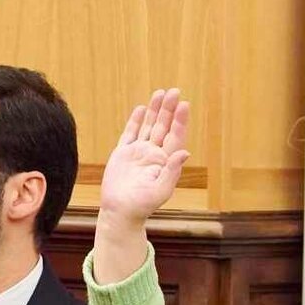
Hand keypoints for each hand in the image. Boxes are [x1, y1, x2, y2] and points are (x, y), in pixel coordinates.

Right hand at [98, 88, 190, 225]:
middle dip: (168, 109)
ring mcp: (138, 153)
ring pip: (148, 126)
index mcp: (164, 162)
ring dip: (154, 111)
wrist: (120, 212)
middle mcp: (153, 154)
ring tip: (160, 93)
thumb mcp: (161, 191)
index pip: (175, 136)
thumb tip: (185, 152)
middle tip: (174, 91)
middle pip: (163, 127)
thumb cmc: (142, 206)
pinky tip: (140, 109)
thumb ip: (172, 171)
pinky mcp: (123, 154)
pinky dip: (135, 121)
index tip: (183, 105)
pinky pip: (130, 133)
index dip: (180, 121)